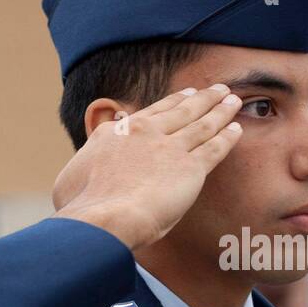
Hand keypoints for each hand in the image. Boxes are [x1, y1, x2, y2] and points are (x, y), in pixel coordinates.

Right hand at [51, 85, 243, 251]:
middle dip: (201, 97)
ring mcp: (169, 148)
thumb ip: (85, 165)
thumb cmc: (81, 208)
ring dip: (220, 109)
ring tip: (233, 100)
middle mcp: (145, 133)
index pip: (150, 113)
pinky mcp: (190, 168)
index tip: (184, 95)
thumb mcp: (70, 180)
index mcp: (116, 133)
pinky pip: (215, 147)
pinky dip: (227, 136)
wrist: (105, 218)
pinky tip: (237, 128)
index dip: (171, 102)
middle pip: (181, 109)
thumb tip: (86, 162)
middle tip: (215, 89)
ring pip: (202, 123)